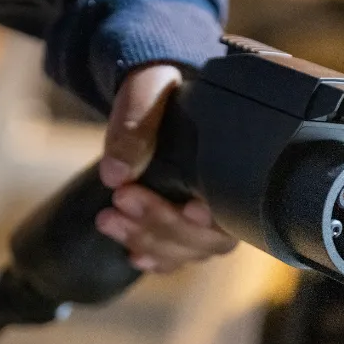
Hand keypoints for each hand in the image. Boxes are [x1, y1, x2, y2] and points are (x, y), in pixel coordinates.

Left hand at [96, 64, 236, 273]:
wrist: (156, 92)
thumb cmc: (160, 85)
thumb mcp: (148, 89)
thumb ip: (136, 123)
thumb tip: (115, 174)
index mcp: (235, 162)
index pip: (236, 207)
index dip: (215, 216)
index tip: (190, 207)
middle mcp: (230, 197)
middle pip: (209, 238)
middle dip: (163, 225)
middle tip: (121, 198)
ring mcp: (208, 217)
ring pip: (189, 250)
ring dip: (148, 241)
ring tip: (107, 219)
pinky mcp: (184, 225)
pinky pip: (177, 256)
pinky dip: (155, 258)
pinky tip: (133, 255)